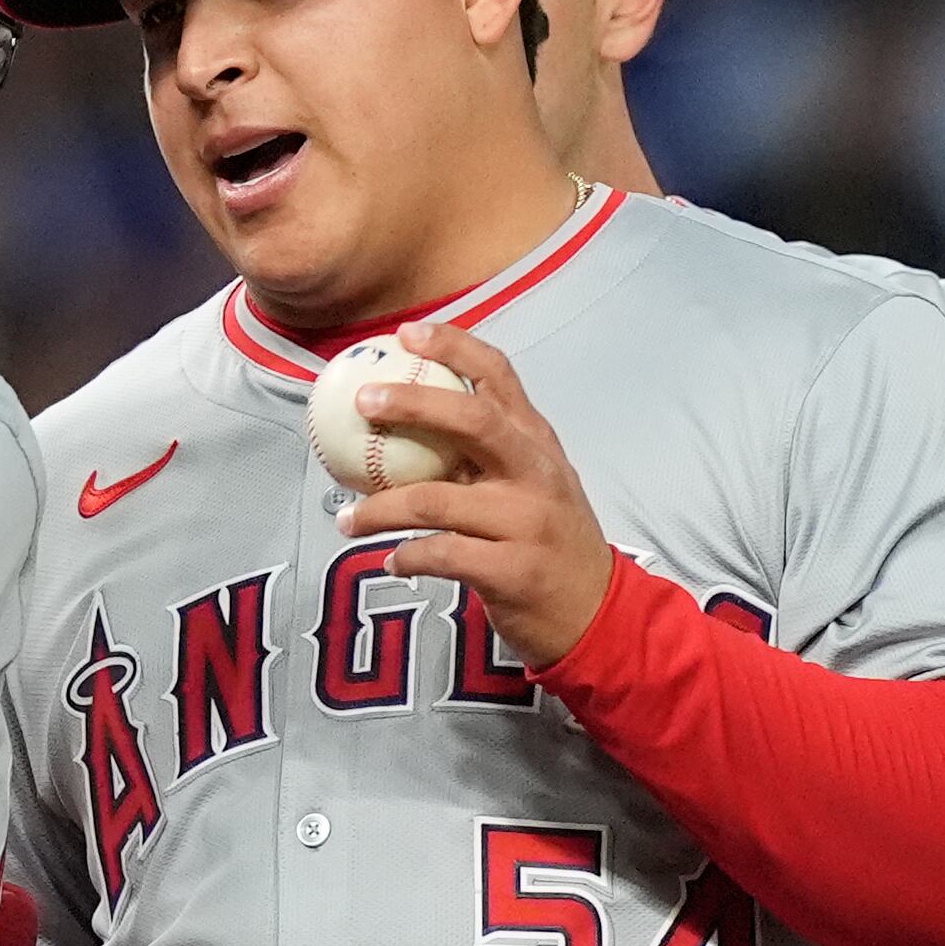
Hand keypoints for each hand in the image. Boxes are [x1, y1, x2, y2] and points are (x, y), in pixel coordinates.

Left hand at [341, 320, 615, 665]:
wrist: (596, 613)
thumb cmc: (547, 541)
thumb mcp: (531, 483)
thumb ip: (482, 453)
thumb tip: (403, 422)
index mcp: (536, 442)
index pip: (499, 375)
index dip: (453, 346)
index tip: (406, 333)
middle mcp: (536, 473)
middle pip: (473, 420)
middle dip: (412, 403)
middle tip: (364, 403)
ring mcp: (528, 521)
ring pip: (436, 499)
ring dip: (379, 509)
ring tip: (348, 518)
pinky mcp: (515, 570)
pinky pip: (441, 555)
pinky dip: (407, 557)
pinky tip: (391, 560)